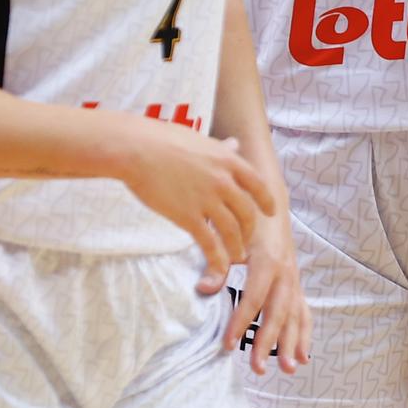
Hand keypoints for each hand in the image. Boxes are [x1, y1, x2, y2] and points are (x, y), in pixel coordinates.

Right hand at [113, 119, 275, 286]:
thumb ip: (220, 148)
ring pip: (232, 231)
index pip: (257, 184)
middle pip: (247, 212)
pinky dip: (218, 258)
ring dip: (237, 247)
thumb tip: (234, 144)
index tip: (270, 212)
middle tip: (246, 239)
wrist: (137, 149)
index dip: (266, 201)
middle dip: (250, 230)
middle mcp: (223, 181)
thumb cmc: (163, 139)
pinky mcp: (189, 217)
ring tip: (237, 257)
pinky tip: (220, 268)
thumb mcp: (200, 140)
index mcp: (227, 160)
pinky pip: (210, 243)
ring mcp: (207, 200)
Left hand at [218, 209, 310, 374]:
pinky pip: (303, 311)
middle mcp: (285, 271)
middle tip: (257, 368)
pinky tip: (303, 356)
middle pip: (278, 311)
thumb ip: (217, 264)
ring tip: (289, 369)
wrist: (269, 199)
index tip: (227, 344)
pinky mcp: (295, 282)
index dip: (240, 321)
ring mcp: (293, 278)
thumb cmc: (245, 218)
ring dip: (292, 343)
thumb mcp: (229, 235)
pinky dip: (304, 333)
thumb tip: (202, 289)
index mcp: (267, 260)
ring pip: (295, 315)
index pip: (254, 297)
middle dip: (268, 341)